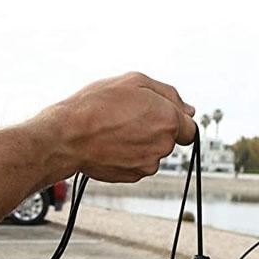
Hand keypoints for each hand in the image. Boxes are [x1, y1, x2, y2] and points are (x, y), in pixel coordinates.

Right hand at [41, 72, 196, 182]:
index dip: (174, 120)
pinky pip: (137, 164)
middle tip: (127, 117)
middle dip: (154, 129)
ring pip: (152, 153)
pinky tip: (111, 144)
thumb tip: (189, 110)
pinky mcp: (132, 176)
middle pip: (169, 140)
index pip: (189, 128)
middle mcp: (162, 146)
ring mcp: (147, 164)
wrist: (69, 136)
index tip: (157, 116)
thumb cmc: (97, 105)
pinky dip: (128, 155)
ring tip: (115, 130)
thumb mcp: (135, 81)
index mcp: (168, 120)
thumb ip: (169, 95)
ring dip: (140, 143)